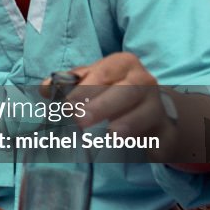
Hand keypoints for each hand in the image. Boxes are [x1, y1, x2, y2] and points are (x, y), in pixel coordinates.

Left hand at [42, 52, 170, 138]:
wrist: (151, 115)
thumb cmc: (114, 94)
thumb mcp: (91, 83)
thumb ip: (68, 84)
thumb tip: (46, 88)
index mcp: (122, 64)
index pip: (104, 71)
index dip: (85, 88)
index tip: (66, 105)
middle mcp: (143, 80)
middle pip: (126, 90)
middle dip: (102, 105)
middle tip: (80, 120)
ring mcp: (157, 104)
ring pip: (145, 111)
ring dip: (126, 123)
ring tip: (110, 133)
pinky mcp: (164, 129)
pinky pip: (155, 134)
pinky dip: (140, 140)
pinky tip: (125, 145)